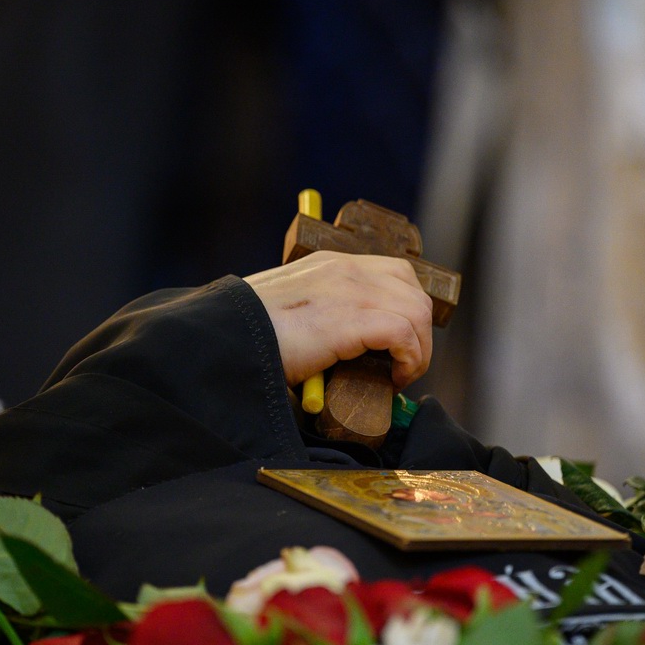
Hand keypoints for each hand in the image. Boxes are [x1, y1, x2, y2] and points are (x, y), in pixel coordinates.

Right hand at [243, 251, 433, 388]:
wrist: (225, 337)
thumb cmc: (247, 333)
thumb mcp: (287, 310)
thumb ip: (316, 314)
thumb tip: (337, 348)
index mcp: (330, 265)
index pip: (394, 275)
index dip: (406, 311)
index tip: (396, 345)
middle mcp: (346, 269)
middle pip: (413, 293)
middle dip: (419, 333)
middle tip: (401, 366)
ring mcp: (350, 290)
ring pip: (417, 313)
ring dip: (418, 350)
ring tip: (399, 377)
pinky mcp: (350, 318)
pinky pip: (405, 333)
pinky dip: (409, 359)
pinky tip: (394, 379)